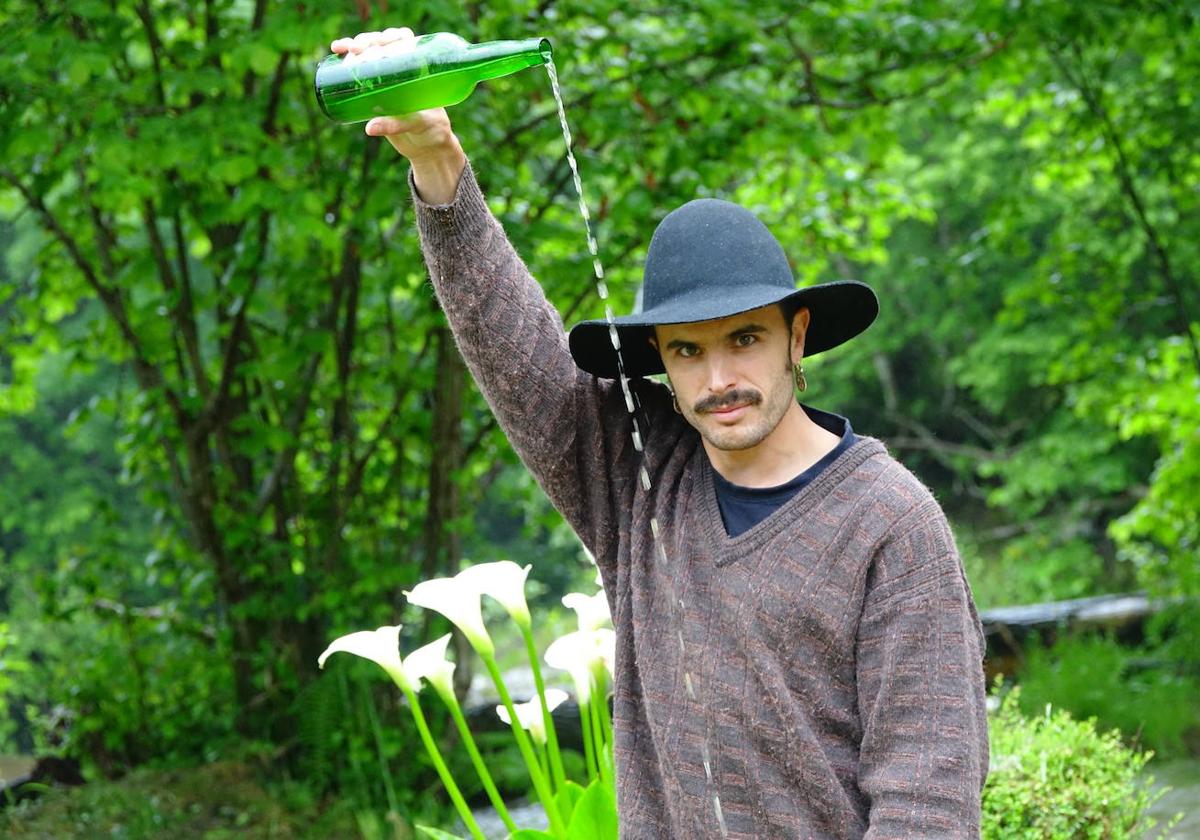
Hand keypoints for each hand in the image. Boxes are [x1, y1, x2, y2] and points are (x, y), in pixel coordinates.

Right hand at [330, 27, 466, 202]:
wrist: (427, 146)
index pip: (405, 41)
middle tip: (355, 49)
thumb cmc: (431, 130)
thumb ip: (395, 125)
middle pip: (382, 44)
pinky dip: (346, 59)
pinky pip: (359, 70)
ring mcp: (386, 78)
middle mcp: (402, 69)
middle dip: (366, 41)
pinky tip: (336, 51)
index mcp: (418, 68)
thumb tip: (369, 128)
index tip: (382, 42)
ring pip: (368, 53)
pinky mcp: (374, 91)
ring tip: (340, 48)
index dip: (392, 36)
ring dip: (352, 46)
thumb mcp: (417, 125)